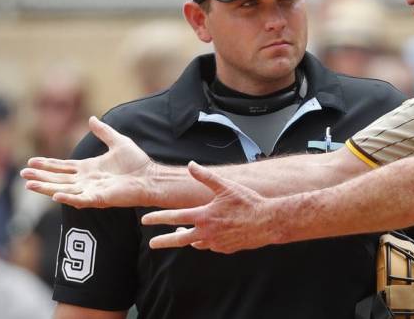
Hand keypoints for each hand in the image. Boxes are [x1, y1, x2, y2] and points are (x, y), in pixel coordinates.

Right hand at [20, 116, 155, 208]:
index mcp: (89, 168)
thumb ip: (103, 132)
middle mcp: (87, 181)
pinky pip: (81, 199)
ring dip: (46, 188)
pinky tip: (55, 195)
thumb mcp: (118, 142)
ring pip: (64, 190)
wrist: (151, 177)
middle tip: (22, 175)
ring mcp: (92, 191)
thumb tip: (91, 119)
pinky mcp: (100, 199)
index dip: (47, 165)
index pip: (63, 167)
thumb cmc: (137, 162)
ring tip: (29, 185)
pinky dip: (68, 197)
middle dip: (40, 177)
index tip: (31, 162)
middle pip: (58, 179)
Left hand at [142, 162, 280, 253]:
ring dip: (187, 239)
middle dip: (164, 241)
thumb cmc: (248, 202)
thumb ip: (205, 177)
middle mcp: (207, 233)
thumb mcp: (226, 186)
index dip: (158, 218)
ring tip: (182, 235)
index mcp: (204, 216)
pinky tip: (208, 236)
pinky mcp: (226, 249)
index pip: (175, 217)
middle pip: (179, 239)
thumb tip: (191, 165)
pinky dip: (206, 241)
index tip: (145, 220)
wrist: (268, 222)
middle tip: (152, 244)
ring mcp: (216, 243)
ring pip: (196, 244)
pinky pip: (211, 246)